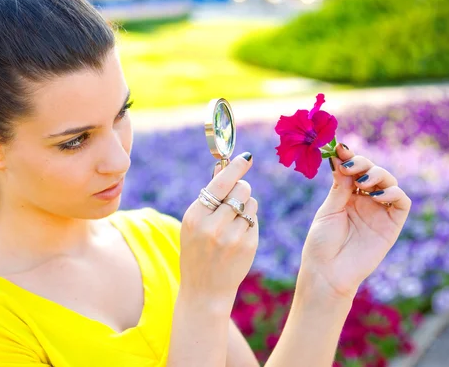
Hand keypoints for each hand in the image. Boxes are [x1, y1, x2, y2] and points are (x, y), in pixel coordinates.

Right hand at [179, 153, 258, 304]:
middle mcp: (214, 226)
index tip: (247, 158)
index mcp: (195, 217)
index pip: (220, 184)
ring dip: (246, 206)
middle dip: (241, 188)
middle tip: (235, 195)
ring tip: (232, 221)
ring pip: (252, 203)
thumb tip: (222, 167)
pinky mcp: (248, 246)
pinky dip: (249, 221)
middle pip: (241, 189)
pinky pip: (255, 219)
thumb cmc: (196, 250)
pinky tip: (237, 235)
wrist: (204, 289)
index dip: (236, 168)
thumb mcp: (193, 223)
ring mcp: (233, 238)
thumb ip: (208, 197)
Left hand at [299, 143, 411, 300]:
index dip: (349, 157)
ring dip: (378, 175)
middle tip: (350, 165)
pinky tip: (377, 195)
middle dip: (362, 163)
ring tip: (363, 181)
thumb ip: (339, 187)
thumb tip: (342, 159)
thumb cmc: (321, 242)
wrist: (328, 272)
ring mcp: (378, 211)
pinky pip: (401, 203)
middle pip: (372, 171)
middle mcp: (363, 200)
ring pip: (389, 182)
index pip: (352, 169)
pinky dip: (394, 193)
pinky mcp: (391, 225)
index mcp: (345, 194)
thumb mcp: (328, 210)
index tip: (340, 149)